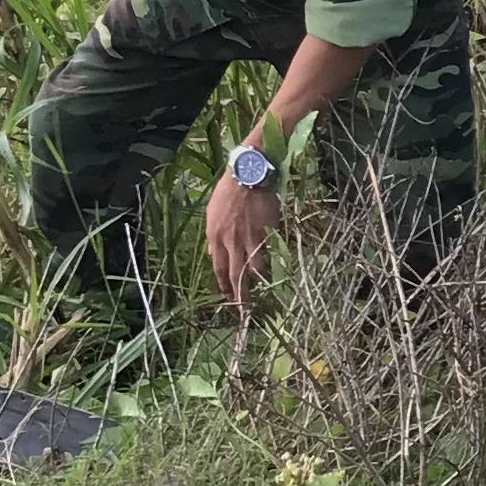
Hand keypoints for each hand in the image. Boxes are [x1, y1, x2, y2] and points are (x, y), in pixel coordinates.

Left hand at [204, 170, 280, 312]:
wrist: (248, 174)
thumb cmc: (228, 192)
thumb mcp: (211, 214)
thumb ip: (213, 237)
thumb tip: (214, 255)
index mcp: (214, 237)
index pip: (218, 269)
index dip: (223, 285)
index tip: (228, 297)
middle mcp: (230, 241)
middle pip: (235, 275)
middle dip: (239, 295)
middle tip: (244, 311)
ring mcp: (249, 238)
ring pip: (253, 268)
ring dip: (257, 284)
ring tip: (262, 297)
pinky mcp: (267, 232)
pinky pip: (269, 254)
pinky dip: (271, 266)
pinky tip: (275, 275)